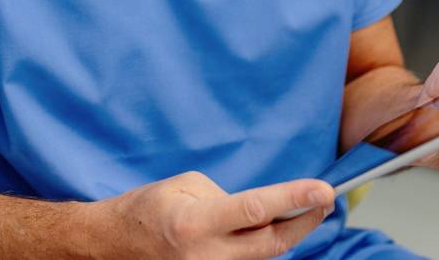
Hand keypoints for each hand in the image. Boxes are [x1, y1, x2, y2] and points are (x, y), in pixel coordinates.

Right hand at [88, 171, 334, 259]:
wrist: (114, 246)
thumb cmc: (148, 209)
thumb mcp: (186, 187)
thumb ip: (228, 198)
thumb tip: (260, 211)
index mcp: (196, 224)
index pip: (256, 211)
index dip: (293, 200)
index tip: (323, 190)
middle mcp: (206, 257)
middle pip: (272, 244)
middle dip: (304, 220)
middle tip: (324, 199)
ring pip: (264, 257)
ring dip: (287, 232)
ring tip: (304, 209)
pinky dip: (264, 245)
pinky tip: (273, 228)